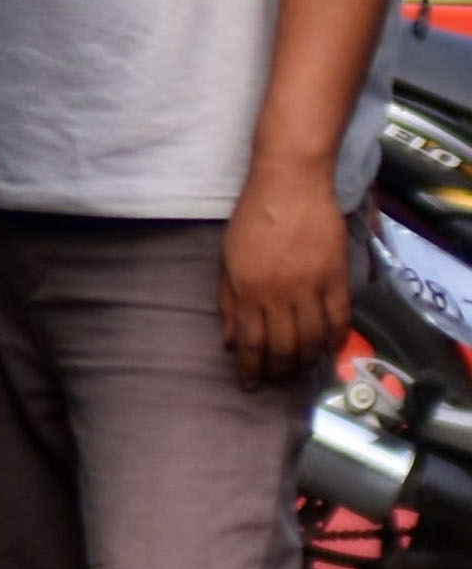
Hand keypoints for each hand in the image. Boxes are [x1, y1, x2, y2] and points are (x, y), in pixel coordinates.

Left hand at [221, 160, 355, 385]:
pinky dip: (337, 338)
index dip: (251, 368)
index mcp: (248, 291)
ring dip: (307, 359)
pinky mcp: (337, 275)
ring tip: (302, 370)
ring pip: (312, 337)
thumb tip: (230, 342)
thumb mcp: (227, 261)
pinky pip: (341, 317)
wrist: (290, 185)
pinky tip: (331, 350)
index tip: (251, 383)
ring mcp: (311, 286)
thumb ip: (229, 302)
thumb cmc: (252, 219)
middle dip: (280, 370)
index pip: (250, 343)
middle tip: (279, 380)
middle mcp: (279, 294)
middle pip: (283, 346)